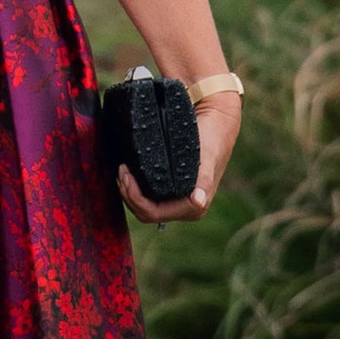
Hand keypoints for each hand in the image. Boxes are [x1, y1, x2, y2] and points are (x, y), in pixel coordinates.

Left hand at [118, 89, 240, 229]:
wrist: (217, 124)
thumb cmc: (212, 139)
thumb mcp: (206, 157)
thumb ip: (203, 181)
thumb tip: (198, 202)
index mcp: (194, 207)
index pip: (154, 213)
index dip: (135, 199)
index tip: (126, 176)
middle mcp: (186, 208)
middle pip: (146, 213)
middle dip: (129, 194)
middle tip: (121, 170)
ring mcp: (179, 201)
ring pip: (145, 206)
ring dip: (130, 192)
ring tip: (123, 170)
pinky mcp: (173, 190)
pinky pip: (150, 196)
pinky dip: (136, 188)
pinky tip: (130, 173)